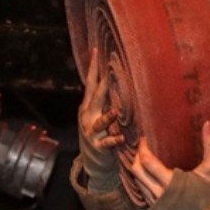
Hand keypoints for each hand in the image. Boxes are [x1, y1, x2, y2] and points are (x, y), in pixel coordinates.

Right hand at [77, 44, 123, 187]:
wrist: (92, 160)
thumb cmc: (98, 132)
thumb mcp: (96, 112)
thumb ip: (101, 96)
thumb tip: (108, 73)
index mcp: (89, 105)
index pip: (91, 82)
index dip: (93, 67)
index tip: (96, 49)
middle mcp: (88, 116)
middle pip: (95, 98)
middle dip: (100, 86)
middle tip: (107, 74)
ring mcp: (92, 131)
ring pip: (100, 122)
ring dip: (108, 117)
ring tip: (116, 111)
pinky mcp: (99, 145)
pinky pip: (106, 142)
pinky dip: (113, 140)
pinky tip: (120, 137)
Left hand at [120, 123, 209, 209]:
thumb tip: (207, 123)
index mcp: (171, 183)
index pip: (147, 162)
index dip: (143, 148)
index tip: (145, 138)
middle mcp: (160, 194)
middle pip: (136, 171)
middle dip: (137, 156)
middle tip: (142, 146)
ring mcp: (156, 202)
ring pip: (137, 181)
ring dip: (138, 167)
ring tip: (143, 155)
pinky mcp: (156, 208)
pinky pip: (141, 190)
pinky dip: (141, 179)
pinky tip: (147, 171)